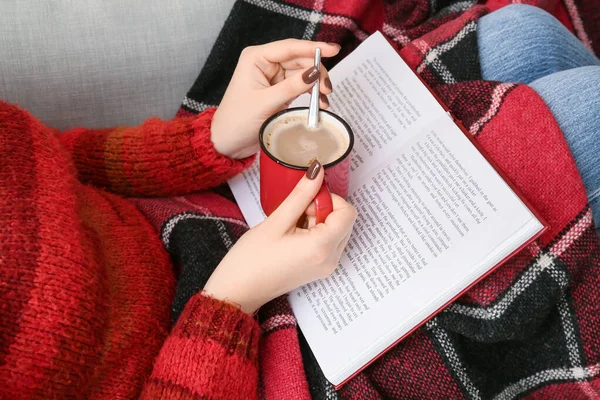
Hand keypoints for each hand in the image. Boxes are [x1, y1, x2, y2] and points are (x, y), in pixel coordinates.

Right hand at [204, 161, 356, 313]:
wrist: (239, 291)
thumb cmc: (252, 260)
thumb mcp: (276, 221)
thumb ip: (301, 195)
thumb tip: (317, 171)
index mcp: (322, 247)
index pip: (348, 212)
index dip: (329, 199)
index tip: (307, 200)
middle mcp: (331, 260)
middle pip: (344, 221)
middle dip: (323, 210)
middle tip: (296, 212)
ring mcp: (326, 267)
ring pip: (337, 230)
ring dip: (319, 221)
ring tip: (291, 226)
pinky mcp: (320, 269)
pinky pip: (329, 243)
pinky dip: (316, 233)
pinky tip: (293, 235)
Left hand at [210, 39, 340, 158]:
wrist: (228, 142)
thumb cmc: (237, 120)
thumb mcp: (266, 103)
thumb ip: (292, 87)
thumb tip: (314, 73)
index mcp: (256, 58)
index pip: (290, 47)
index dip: (313, 48)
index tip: (334, 50)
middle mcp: (265, 63)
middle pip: (300, 60)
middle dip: (317, 72)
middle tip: (327, 90)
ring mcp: (273, 76)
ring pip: (303, 73)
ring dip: (316, 85)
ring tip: (324, 100)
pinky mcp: (279, 90)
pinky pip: (300, 86)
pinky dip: (311, 93)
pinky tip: (318, 103)